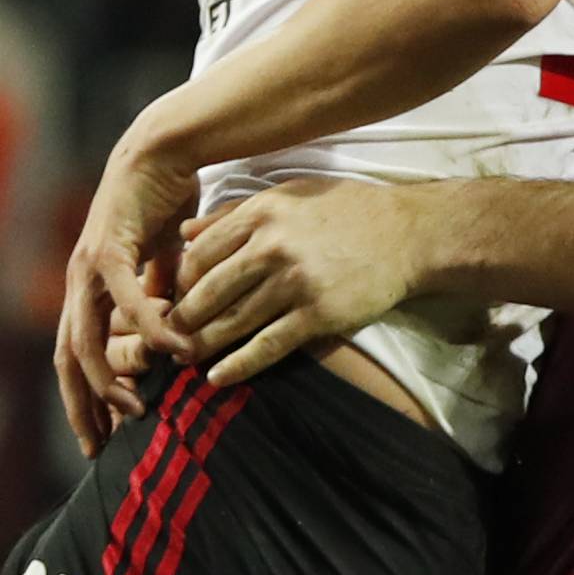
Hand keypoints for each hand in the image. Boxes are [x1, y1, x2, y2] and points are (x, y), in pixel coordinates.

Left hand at [56, 108, 199, 454]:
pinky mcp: (109, 246)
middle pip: (68, 359)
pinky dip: (148, 329)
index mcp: (90, 290)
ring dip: (107, 379)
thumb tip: (180, 335)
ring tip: (136, 408)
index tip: (106, 435)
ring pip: (84, 338)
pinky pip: (126, 299)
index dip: (86, 398)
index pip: (77, 356)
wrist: (163, 151)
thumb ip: (166, 301)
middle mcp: (79, 283)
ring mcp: (88, 266)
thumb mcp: (168, 268)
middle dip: (82, 406)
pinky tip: (173, 352)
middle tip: (101, 446)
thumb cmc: (166, 205)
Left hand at [175, 179, 423, 385]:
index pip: (200, 254)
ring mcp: (295, 283)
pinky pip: (268, 346)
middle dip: (181, 319)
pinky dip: (239, 365)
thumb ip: (235, 213)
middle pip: (208, 291)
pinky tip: (218, 378)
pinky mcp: (318, 315)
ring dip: (203, 345)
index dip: (178, 282)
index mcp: (261, 214)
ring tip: (184, 359)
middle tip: (163, 337)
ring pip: (233, 321)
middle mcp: (272, 247)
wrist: (408, 234)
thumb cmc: (348, 211)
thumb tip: (185, 234)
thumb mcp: (289, 196)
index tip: (169, 299)